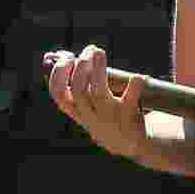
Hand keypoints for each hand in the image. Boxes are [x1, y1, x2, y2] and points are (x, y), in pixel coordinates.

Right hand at [45, 45, 147, 160]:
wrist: (130, 144)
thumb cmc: (103, 116)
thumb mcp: (85, 105)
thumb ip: (74, 82)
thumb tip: (57, 54)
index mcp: (77, 110)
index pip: (58, 94)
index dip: (58, 75)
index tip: (67, 58)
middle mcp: (90, 114)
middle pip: (79, 90)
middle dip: (81, 67)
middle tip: (90, 49)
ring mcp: (109, 117)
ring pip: (99, 94)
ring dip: (98, 71)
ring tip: (99, 52)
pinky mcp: (129, 117)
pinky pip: (130, 101)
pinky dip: (134, 87)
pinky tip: (136, 77)